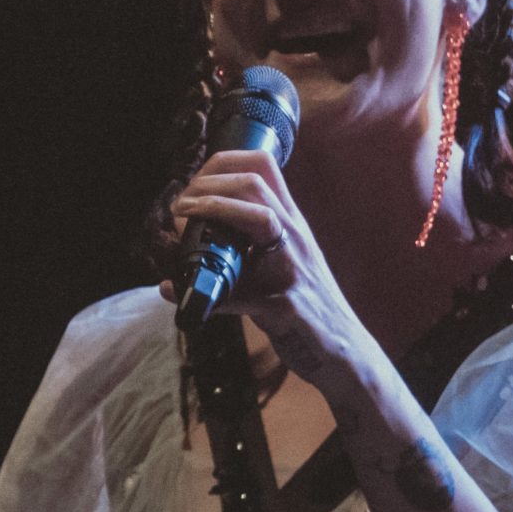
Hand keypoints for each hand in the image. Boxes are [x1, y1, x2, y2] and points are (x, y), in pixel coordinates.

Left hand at [163, 150, 352, 367]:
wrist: (342, 349)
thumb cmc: (304, 308)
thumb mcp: (272, 272)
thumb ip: (231, 265)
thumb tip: (170, 281)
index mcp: (289, 223)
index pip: (263, 167)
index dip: (222, 162)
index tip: (192, 184)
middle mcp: (295, 237)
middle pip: (255, 183)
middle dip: (209, 185)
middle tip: (181, 206)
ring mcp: (294, 268)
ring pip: (261, 218)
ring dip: (215, 211)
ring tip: (184, 224)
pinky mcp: (288, 304)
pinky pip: (247, 293)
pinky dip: (212, 291)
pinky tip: (183, 292)